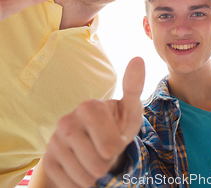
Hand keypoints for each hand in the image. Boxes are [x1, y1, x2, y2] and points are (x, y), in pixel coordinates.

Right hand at [43, 57, 144, 187]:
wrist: (93, 143)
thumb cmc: (116, 125)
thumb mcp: (129, 110)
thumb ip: (133, 88)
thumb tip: (138, 58)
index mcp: (89, 107)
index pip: (110, 147)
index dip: (117, 147)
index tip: (114, 135)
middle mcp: (67, 121)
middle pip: (98, 165)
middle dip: (107, 163)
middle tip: (104, 150)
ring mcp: (54, 141)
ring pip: (84, 178)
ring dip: (94, 175)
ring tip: (94, 157)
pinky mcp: (48, 161)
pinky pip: (70, 186)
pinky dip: (80, 183)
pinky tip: (81, 167)